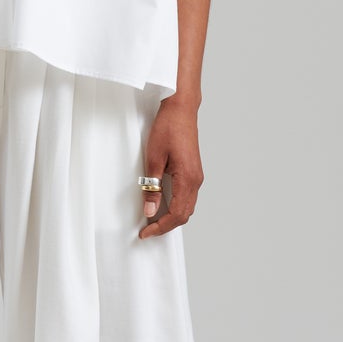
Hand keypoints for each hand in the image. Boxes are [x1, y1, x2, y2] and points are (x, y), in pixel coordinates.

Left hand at [138, 96, 202, 237]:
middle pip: (184, 215)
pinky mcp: (194, 171)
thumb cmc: (168, 128)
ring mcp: (197, 176)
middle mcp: (196, 180)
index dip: (161, 227)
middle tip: (148, 230)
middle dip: (166, 226)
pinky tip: (163, 205)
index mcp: (187, 179)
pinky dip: (176, 206)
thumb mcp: (153, 159)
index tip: (146, 232)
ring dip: (172, 217)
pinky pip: (187, 197)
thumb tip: (150, 210)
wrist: (181, 109)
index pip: (177, 215)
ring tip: (153, 220)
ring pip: (187, 207)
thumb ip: (151, 187)